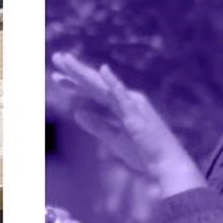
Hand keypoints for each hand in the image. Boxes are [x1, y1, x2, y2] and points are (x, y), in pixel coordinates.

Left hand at [50, 52, 205, 194]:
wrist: (166, 165)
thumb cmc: (144, 153)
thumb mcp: (113, 138)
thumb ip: (97, 125)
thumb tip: (78, 113)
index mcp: (121, 105)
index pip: (94, 91)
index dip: (75, 84)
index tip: (57, 77)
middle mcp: (127, 99)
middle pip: (96, 83)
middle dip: (76, 70)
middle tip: (57, 57)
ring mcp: (132, 104)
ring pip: (103, 85)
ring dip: (85, 72)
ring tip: (68, 60)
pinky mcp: (137, 113)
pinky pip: (123, 96)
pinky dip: (113, 83)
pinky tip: (103, 70)